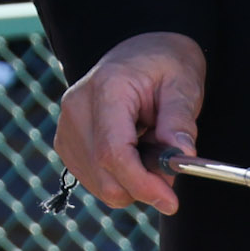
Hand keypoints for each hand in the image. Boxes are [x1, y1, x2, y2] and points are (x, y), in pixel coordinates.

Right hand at [54, 31, 205, 214]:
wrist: (142, 49)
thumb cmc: (165, 64)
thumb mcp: (183, 85)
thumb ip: (180, 122)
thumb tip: (181, 159)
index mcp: (107, 88)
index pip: (113, 152)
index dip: (141, 184)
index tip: (171, 201)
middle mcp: (77, 107)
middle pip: (104, 175)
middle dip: (142, 186)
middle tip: (170, 169)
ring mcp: (67, 125)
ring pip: (99, 183)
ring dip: (131, 182)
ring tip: (149, 147)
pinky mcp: (66, 141)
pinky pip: (93, 179)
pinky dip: (118, 178)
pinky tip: (132, 150)